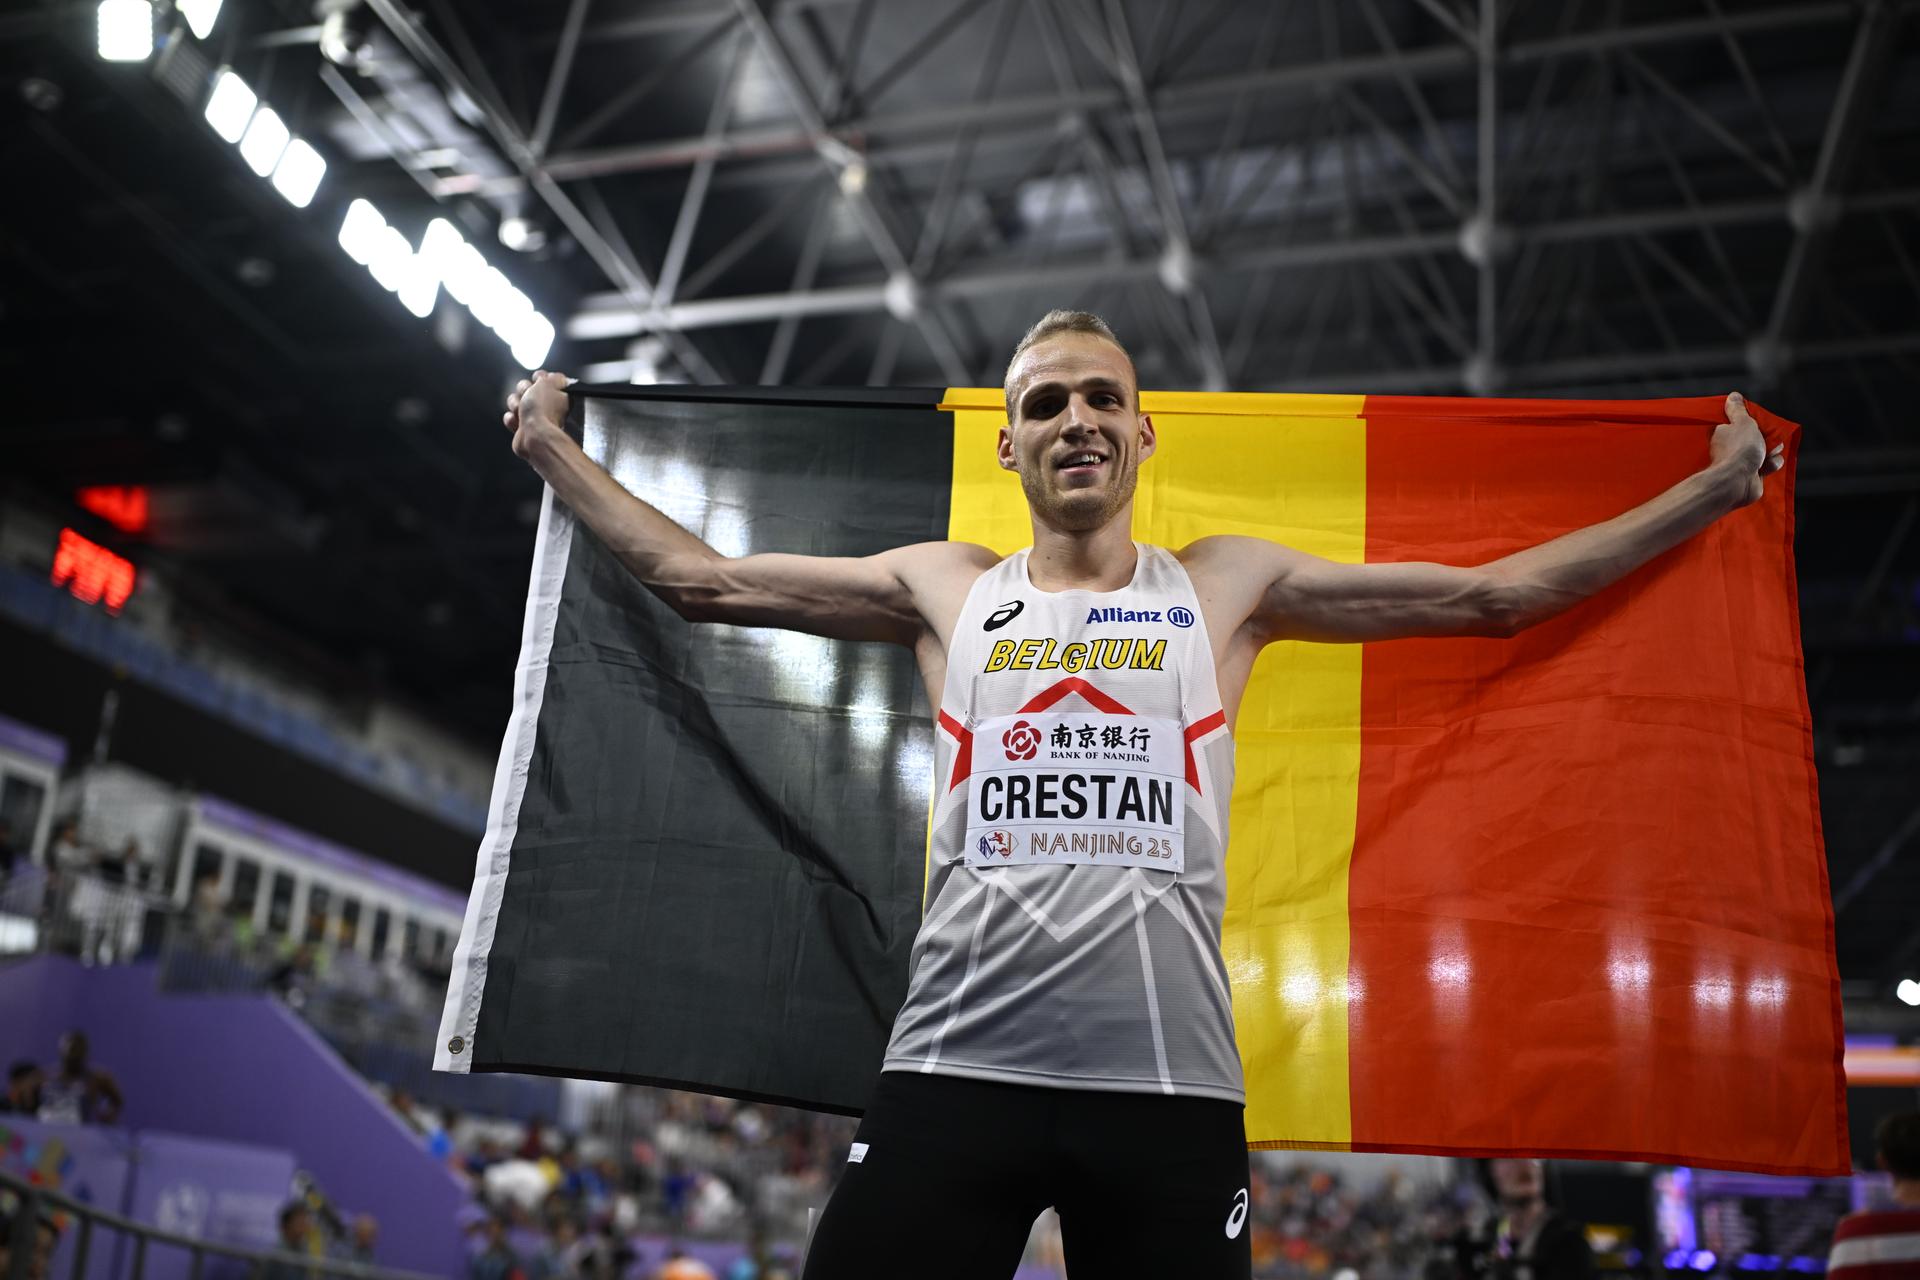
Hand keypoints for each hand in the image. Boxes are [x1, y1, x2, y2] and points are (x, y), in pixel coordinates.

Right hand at [503, 370, 571, 461]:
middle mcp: (546, 406)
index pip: (543, 377)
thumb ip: (552, 377)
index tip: (538, 381)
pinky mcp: (523, 429)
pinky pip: (510, 417)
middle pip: (526, 387)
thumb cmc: (543, 409)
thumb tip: (553, 377)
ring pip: (515, 401)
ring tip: (521, 411)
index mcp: (557, 394)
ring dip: (515, 404)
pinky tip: (518, 423)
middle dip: (523, 390)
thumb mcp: (549, 382)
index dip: (538, 377)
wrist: (534, 436)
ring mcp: (534, 417)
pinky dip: (512, 419)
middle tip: (528, 396)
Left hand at [1710, 391, 1784, 508]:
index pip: (1742, 425)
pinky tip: (1767, 467)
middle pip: (1758, 437)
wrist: (1738, 480)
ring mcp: (1742, 463)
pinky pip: (1769, 466)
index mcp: (1725, 434)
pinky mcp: (1752, 475)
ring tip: (1767, 455)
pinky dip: (1771, 465)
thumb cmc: (1739, 449)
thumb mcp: (1741, 423)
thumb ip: (1738, 410)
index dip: (1754, 423)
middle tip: (1769, 440)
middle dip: (1769, 438)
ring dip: (1772, 453)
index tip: (1760, 423)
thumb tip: (1733, 396)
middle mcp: (1732, 448)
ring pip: (1767, 451)